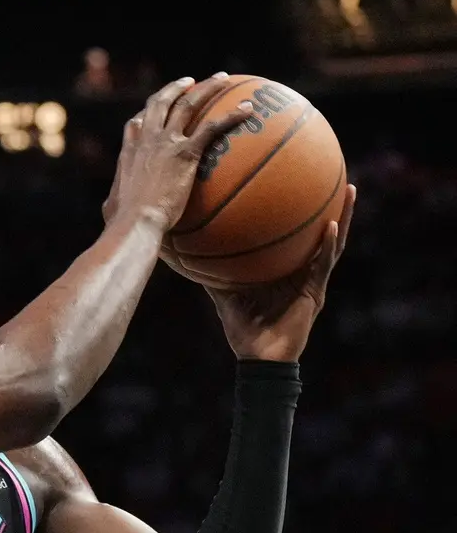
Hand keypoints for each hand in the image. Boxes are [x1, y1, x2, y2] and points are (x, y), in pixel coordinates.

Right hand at [102, 73, 254, 231]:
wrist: (135, 221)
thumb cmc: (122, 223)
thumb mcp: (111, 208)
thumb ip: (115, 202)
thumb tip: (110, 211)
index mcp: (129, 153)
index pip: (137, 124)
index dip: (148, 112)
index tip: (156, 107)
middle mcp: (147, 140)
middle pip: (161, 103)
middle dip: (176, 88)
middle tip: (190, 81)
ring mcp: (166, 143)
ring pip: (188, 104)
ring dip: (207, 88)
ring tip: (222, 78)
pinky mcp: (186, 152)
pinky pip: (213, 127)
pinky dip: (232, 115)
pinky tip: (248, 108)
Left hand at [209, 183, 356, 361]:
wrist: (257, 358)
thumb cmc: (243, 329)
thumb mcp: (223, 295)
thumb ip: (210, 275)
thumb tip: (183, 257)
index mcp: (285, 270)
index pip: (296, 236)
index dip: (302, 213)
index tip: (301, 184)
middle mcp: (303, 271)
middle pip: (320, 232)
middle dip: (330, 204)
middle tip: (336, 175)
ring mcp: (312, 281)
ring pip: (333, 243)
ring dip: (342, 217)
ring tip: (349, 191)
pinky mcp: (315, 292)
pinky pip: (324, 265)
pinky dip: (328, 246)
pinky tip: (330, 226)